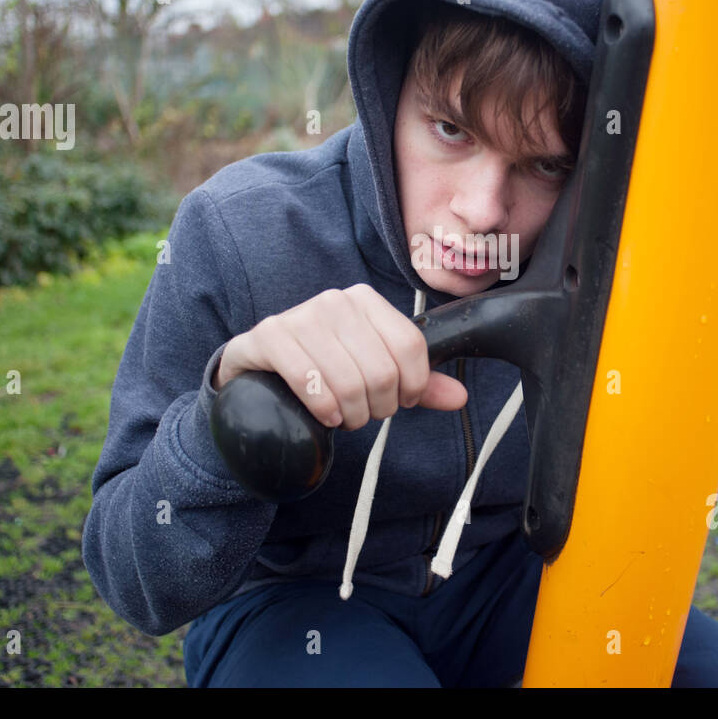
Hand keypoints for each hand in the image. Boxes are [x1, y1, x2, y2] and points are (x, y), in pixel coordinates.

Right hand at [213, 283, 468, 429]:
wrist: (257, 366)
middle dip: (378, 408)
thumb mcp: (372, 369)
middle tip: (365, 415)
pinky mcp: (268, 337)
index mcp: (366, 300)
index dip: (413, 387)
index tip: (401, 402)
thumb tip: (459, 397)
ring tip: (344, 418)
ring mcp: (299, 316)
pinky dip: (324, 410)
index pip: (411, 348)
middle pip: (382, 371)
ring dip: (351, 415)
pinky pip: (309, 381)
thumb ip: (417, 382)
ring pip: (349, 382)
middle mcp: (335, 301)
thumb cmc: (324, 368)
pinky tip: (325, 417)